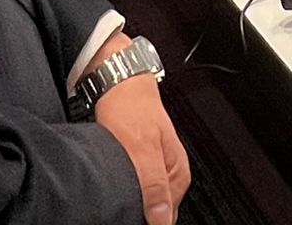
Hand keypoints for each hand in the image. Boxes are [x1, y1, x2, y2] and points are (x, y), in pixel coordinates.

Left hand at [91, 41, 188, 224]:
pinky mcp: (139, 163)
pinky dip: (125, 191)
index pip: (167, 218)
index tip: (128, 217)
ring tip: (115, 197)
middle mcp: (170, 173)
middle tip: (119, 206)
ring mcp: (155, 168)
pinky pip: (135, 189)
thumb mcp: (142, 147)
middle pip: (157, 211)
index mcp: (178, 174)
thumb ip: (154, 184)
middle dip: (140, 213)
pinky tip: (113, 187)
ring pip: (145, 200)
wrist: (116, 81)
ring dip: (132, 202)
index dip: (148, 222)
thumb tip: (162, 219)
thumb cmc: (130, 106)